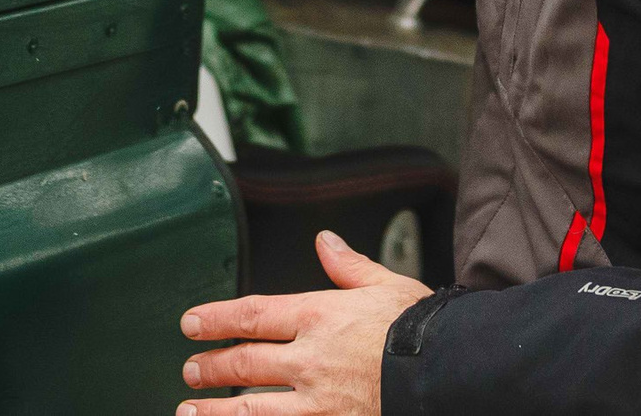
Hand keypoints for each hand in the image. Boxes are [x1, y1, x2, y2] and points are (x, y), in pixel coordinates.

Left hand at [177, 230, 428, 414]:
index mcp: (320, 317)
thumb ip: (350, 267)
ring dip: (215, 411)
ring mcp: (317, 404)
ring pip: (250, 408)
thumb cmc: (423, 332)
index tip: (191, 323)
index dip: (215, 319)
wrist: (450, 374)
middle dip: (211, 367)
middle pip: (244, 363)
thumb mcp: (388, 286)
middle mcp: (310, 360)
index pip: (252, 314)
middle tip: (190, 369)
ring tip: (189, 410)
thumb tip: (325, 241)